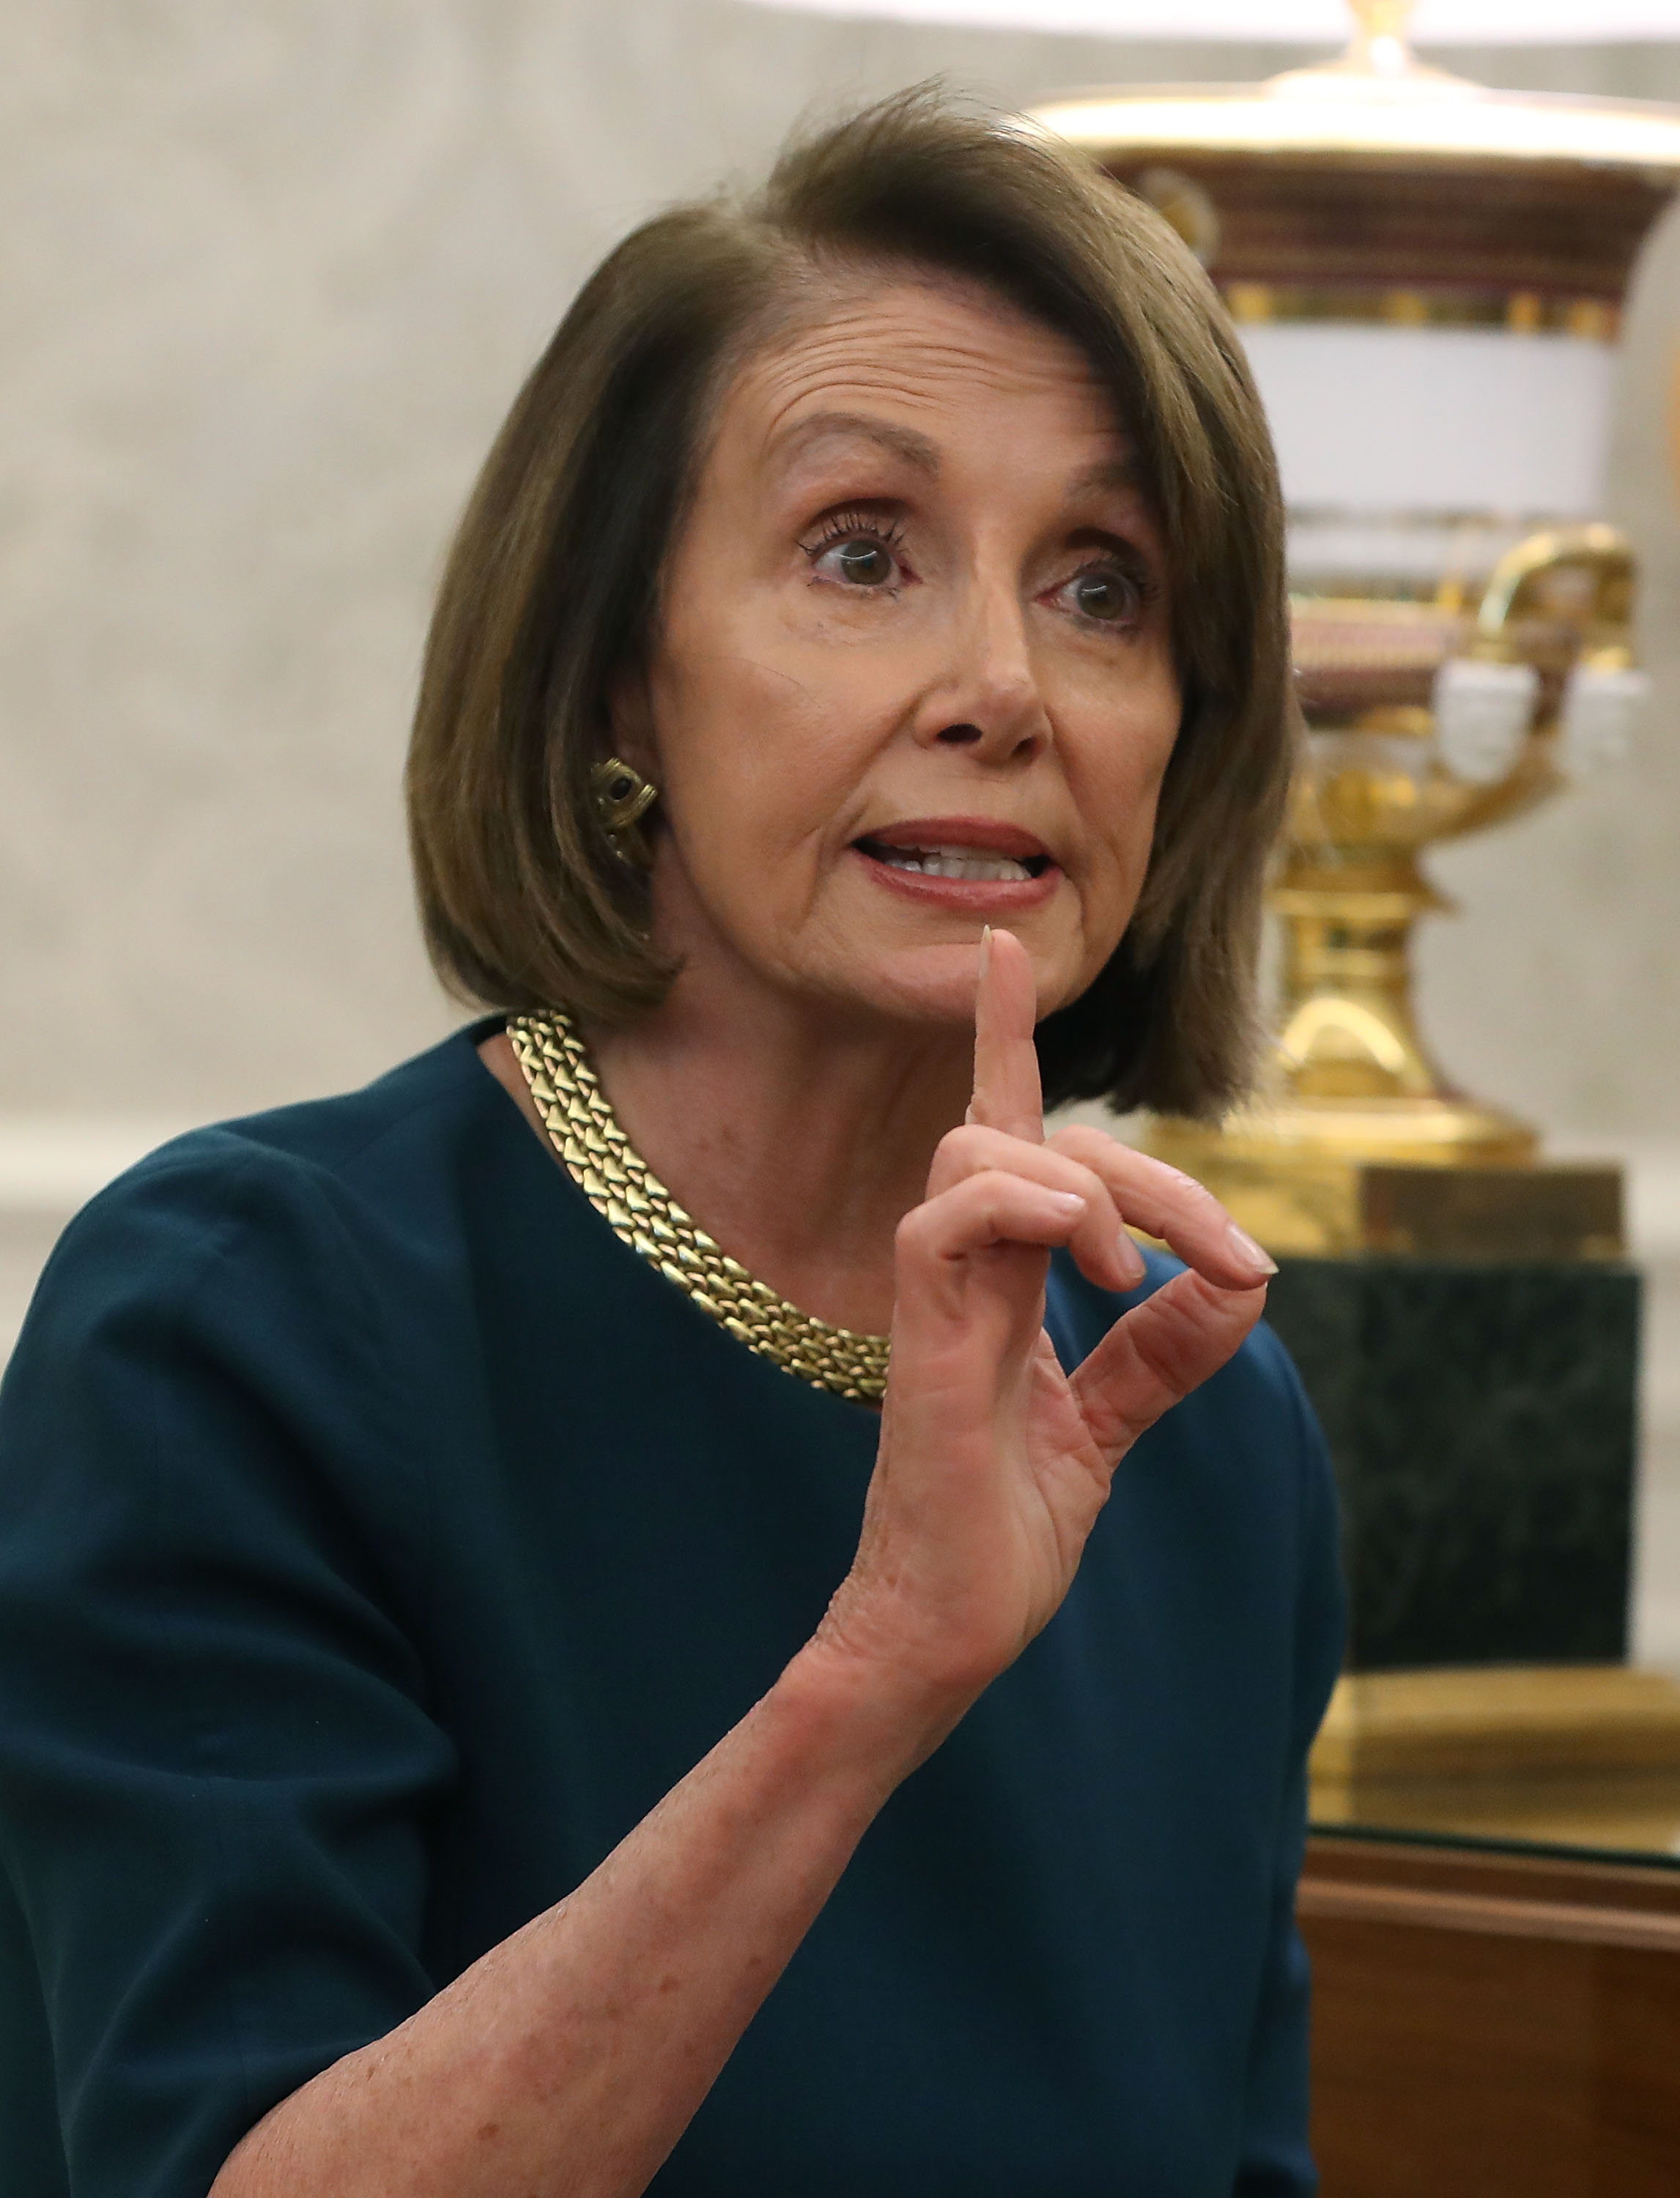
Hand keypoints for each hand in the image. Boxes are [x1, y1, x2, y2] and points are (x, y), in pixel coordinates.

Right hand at [816, 928, 1275, 1722]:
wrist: (947, 1634)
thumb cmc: (1005, 1536)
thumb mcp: (1110, 1427)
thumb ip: (1167, 1350)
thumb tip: (1245, 1276)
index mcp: (1000, 1280)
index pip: (1001, 1132)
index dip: (1001, 1037)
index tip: (999, 948)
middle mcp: (961, 1272)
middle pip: (1027, 1130)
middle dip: (1145, 1166)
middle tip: (1222, 1258)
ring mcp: (935, 1303)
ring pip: (978, 1150)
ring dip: (1085, 1185)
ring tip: (1130, 1272)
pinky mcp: (923, 1345)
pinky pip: (943, 1222)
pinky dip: (1020, 1205)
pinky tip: (1083, 1253)